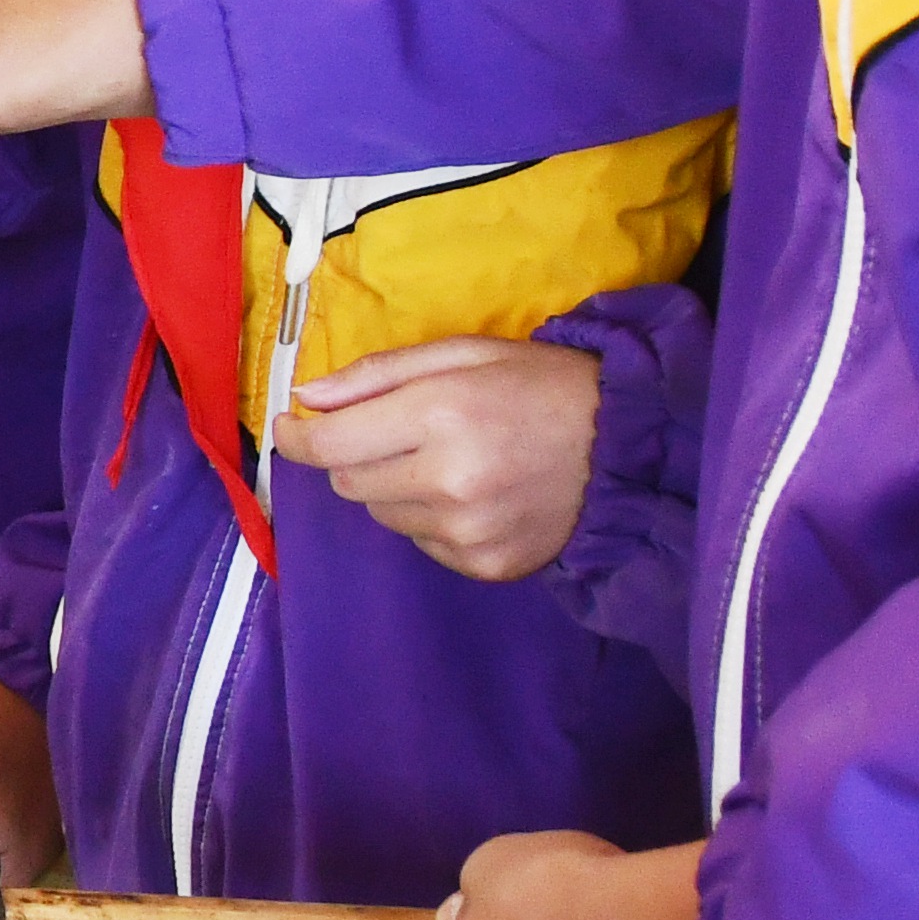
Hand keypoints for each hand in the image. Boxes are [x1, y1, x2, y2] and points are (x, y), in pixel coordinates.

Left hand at [275, 336, 599, 582]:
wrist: (627, 445)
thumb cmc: (540, 384)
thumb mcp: (463, 353)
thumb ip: (378, 375)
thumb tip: (307, 398)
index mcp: (439, 414)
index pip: (332, 443)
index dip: (299, 437)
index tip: (291, 427)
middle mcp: (448, 480)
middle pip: (350, 483)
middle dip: (356, 456)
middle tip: (398, 432)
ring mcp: (469, 531)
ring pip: (384, 515)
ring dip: (396, 487)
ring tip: (449, 460)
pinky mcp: (487, 565)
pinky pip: (424, 544)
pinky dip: (433, 520)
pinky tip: (476, 493)